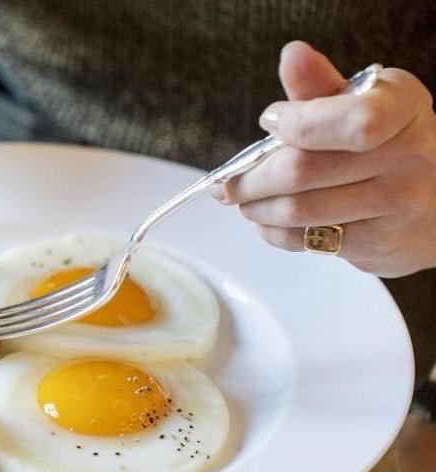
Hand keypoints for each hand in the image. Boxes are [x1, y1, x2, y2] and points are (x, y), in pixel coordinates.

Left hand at [212, 41, 435, 276]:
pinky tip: (267, 222)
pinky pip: (308, 240)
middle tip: (227, 184)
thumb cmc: (386, 145)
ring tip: (243, 201)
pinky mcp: (377, 242)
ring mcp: (396, 203)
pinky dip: (274, 232)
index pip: (351, 121)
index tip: (269, 122)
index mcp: (402, 107)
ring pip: (300, 210)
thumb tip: (292, 57)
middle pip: (304, 171)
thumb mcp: (362, 104)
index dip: (297, 125)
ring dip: (256, 208)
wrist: (434, 203)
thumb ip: (321, 86)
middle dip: (252, 179)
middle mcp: (408, 155)